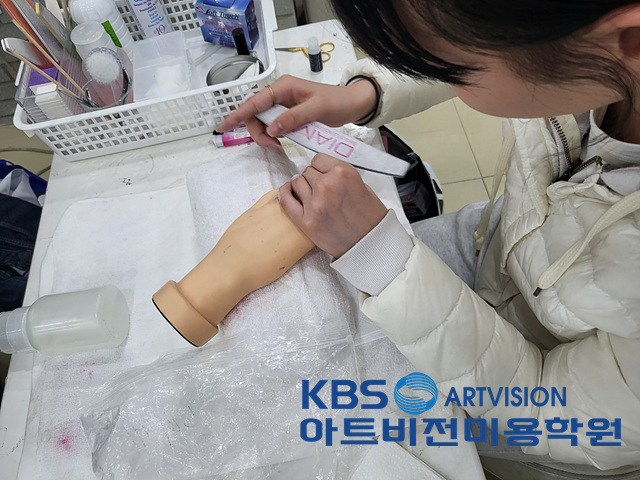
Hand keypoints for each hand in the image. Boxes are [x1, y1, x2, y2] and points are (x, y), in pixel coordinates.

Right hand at [216, 75, 377, 147]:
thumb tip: (272, 129)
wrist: (352, 104)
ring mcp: (283, 104)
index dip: (238, 115)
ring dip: (264, 135)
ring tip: (277, 146)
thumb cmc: (337, 102)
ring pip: (262, 121)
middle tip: (273, 146)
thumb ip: (293, 118)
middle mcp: (279, 94)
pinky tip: (278, 142)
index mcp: (283, 87)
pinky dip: (272, 135)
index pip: (255, 101)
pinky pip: (273, 125)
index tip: (223, 127)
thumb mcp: (317, 109)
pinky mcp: (288, 114)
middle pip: (255, 113)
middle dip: (257, 131)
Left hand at [278, 154, 387, 257]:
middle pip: (307, 171)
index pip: (318, 159)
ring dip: (301, 186)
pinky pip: (286, 200)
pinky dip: (285, 194)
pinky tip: (288, 192)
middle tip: (321, 188)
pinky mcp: (306, 221)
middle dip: (313, 178)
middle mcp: (327, 186)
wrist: (370, 243)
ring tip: (310, 194)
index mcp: (343, 173)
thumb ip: (340, 175)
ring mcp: (314, 204)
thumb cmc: (370, 217)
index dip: (320, 167)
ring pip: (296, 182)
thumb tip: (322, 171)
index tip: (322, 173)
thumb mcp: (362, 185)